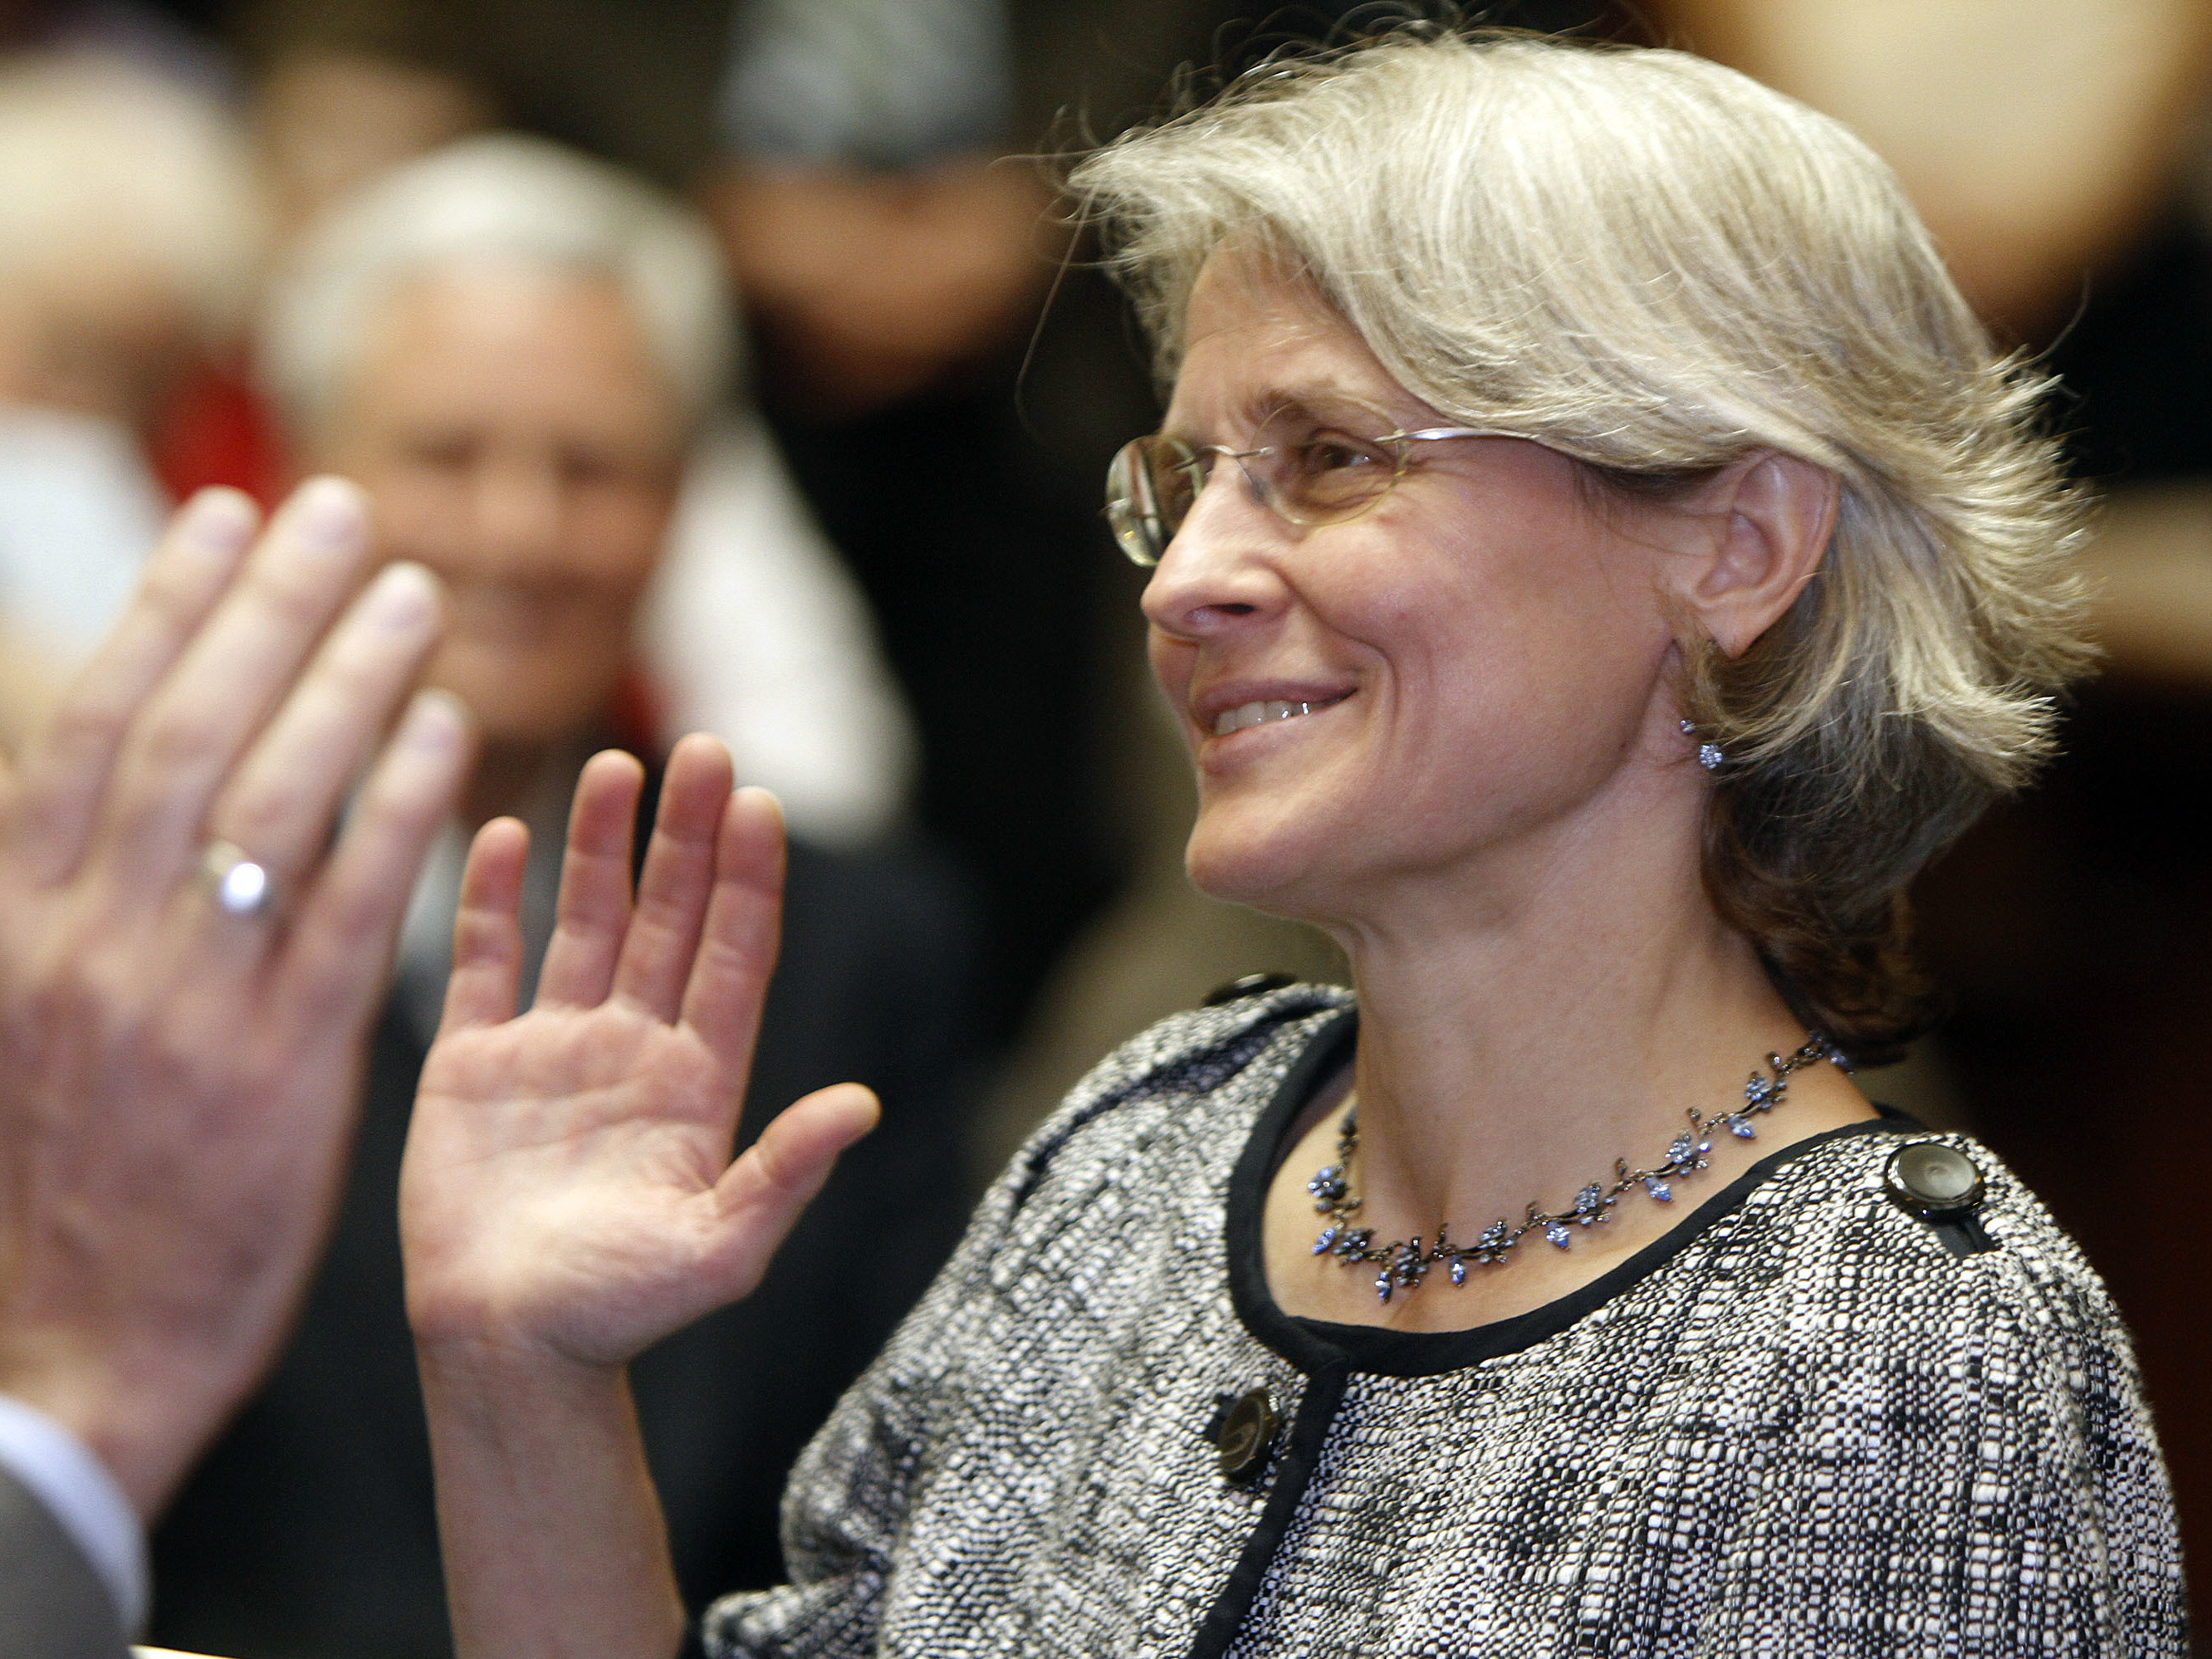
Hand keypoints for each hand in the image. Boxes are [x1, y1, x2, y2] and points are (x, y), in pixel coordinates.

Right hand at [0, 480, 470, 1518]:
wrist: (62, 1358)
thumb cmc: (45, 1184)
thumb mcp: (14, 1021)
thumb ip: (53, 895)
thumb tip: (87, 775)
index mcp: (16, 921)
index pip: (100, 725)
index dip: (169, 610)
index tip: (228, 518)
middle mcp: (92, 941)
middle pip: (193, 731)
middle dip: (272, 609)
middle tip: (348, 513)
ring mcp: (188, 1004)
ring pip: (275, 800)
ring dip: (350, 679)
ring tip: (416, 593)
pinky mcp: (279, 1071)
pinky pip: (349, 914)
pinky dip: (397, 812)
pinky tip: (450, 735)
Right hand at [401, 735, 878, 1371]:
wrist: (504, 1351)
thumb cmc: (618, 1312)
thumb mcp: (722, 1248)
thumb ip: (786, 1171)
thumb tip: (864, 1104)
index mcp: (700, 1081)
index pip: (734, 955)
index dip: (749, 880)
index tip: (761, 803)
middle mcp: (634, 1048)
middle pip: (668, 918)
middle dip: (686, 837)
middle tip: (702, 747)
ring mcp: (554, 1049)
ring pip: (582, 922)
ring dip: (600, 846)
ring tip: (615, 764)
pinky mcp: (474, 1064)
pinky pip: (486, 963)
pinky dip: (493, 900)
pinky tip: (508, 833)